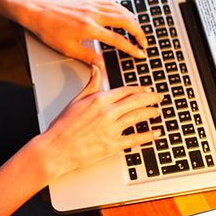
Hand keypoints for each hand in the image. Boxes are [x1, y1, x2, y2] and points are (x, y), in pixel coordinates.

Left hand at [17, 0, 146, 64]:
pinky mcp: (89, 1)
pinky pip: (112, 4)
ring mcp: (92, 6)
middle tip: (145, 43)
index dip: (131, 48)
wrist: (38, 11)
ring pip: (121, 10)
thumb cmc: (49, 29)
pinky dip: (123, 10)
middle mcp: (93, 15)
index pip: (117, 40)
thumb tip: (102, 65)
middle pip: (125, 21)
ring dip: (133, 21)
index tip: (140, 54)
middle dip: (139, 33)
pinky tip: (126, 15)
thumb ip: (87, 57)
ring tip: (139, 31)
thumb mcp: (67, 48)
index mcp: (88, 29)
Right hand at [35, 65, 162, 180]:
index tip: (146, 89)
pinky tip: (155, 133)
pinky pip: (135, 139)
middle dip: (151, 98)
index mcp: (99, 100)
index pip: (125, 90)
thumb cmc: (63, 126)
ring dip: (151, 113)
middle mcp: (108, 113)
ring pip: (138, 117)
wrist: (56, 148)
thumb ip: (91, 83)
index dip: (139, 89)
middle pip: (136, 101)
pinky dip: (148, 136)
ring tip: (157, 111)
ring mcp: (111, 129)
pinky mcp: (113, 145)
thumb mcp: (77, 100)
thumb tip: (97, 67)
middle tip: (159, 97)